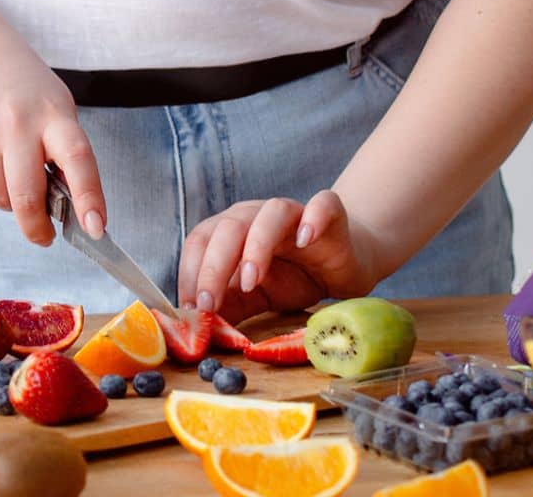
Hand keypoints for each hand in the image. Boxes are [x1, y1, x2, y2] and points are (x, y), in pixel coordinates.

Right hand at [0, 28, 106, 247]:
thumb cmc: (21, 85)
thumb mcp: (54, 105)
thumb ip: (63, 151)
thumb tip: (70, 209)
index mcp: (53, 113)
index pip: (78, 159)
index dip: (89, 197)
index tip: (96, 229)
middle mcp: (17, 122)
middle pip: (27, 196)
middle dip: (36, 228)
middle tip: (44, 236)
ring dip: (7, 199)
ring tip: (10, 171)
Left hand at [176, 191, 380, 317]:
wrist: (343, 265)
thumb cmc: (294, 277)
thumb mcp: (256, 297)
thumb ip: (230, 306)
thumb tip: (197, 328)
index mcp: (232, 230)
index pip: (201, 240)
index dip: (190, 272)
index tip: (190, 309)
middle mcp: (257, 215)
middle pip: (229, 228)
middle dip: (213, 267)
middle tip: (209, 304)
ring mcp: (294, 212)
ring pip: (269, 215)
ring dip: (256, 246)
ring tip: (250, 281)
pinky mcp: (330, 213)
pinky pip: (322, 204)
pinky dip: (313, 219)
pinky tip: (306, 240)